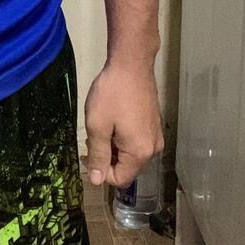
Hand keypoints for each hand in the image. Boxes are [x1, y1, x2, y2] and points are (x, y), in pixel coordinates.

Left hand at [84, 57, 163, 189]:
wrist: (131, 64)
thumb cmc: (112, 94)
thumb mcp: (98, 125)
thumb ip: (98, 155)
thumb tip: (96, 181)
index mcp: (140, 152)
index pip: (119, 179)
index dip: (101, 172)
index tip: (88, 153)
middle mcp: (153, 149)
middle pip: (127, 168)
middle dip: (107, 159)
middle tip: (92, 138)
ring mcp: (156, 136)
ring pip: (131, 155)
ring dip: (114, 148)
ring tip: (102, 126)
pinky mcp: (154, 125)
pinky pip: (136, 142)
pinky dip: (122, 138)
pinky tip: (113, 121)